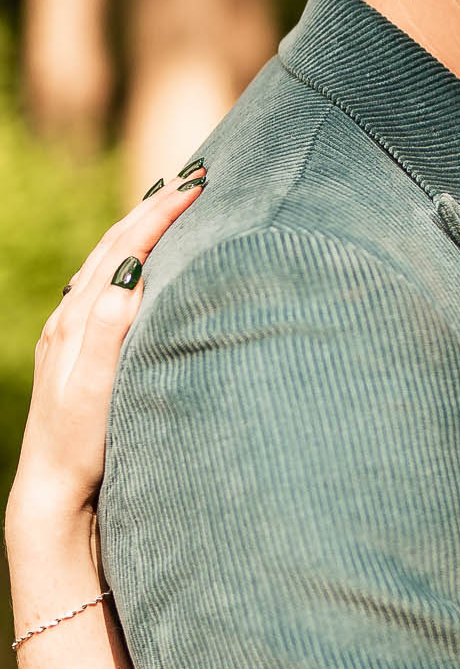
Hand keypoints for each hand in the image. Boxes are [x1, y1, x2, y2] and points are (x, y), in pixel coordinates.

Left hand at [8, 174, 204, 533]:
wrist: (52, 488)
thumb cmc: (81, 447)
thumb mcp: (95, 391)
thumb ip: (109, 331)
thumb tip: (128, 274)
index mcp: (80, 319)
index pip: (126, 249)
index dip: (161, 215)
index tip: (198, 187)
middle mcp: (70, 318)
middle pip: (114, 246)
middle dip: (153, 209)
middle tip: (194, 180)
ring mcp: (71, 333)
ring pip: (107, 262)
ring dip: (139, 229)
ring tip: (167, 206)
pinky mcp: (76, 350)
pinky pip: (102, 288)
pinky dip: (125, 261)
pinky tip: (135, 265)